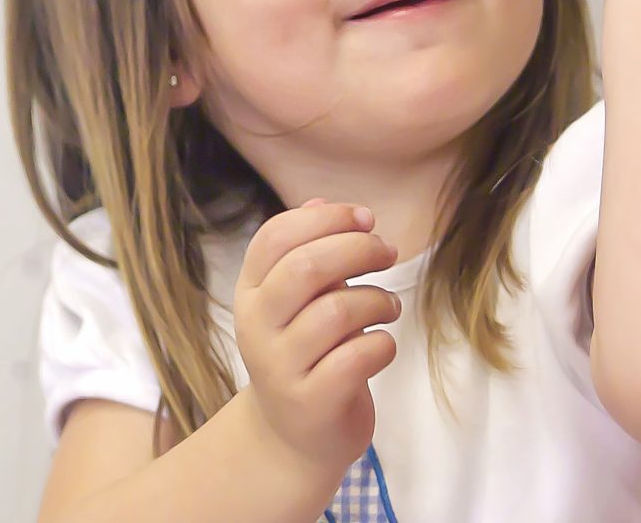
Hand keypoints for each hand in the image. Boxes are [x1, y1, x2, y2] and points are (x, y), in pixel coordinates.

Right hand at [233, 199, 400, 469]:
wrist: (292, 438)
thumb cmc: (305, 351)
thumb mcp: (298, 299)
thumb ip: (308, 250)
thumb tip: (322, 201)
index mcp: (251, 291)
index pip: (276, 236)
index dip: (326, 218)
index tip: (365, 218)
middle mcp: (256, 326)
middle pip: (307, 266)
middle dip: (358, 249)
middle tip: (387, 252)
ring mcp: (280, 368)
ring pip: (337, 310)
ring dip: (378, 299)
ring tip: (390, 305)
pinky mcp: (311, 403)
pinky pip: (357, 357)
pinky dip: (382, 343)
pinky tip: (382, 344)